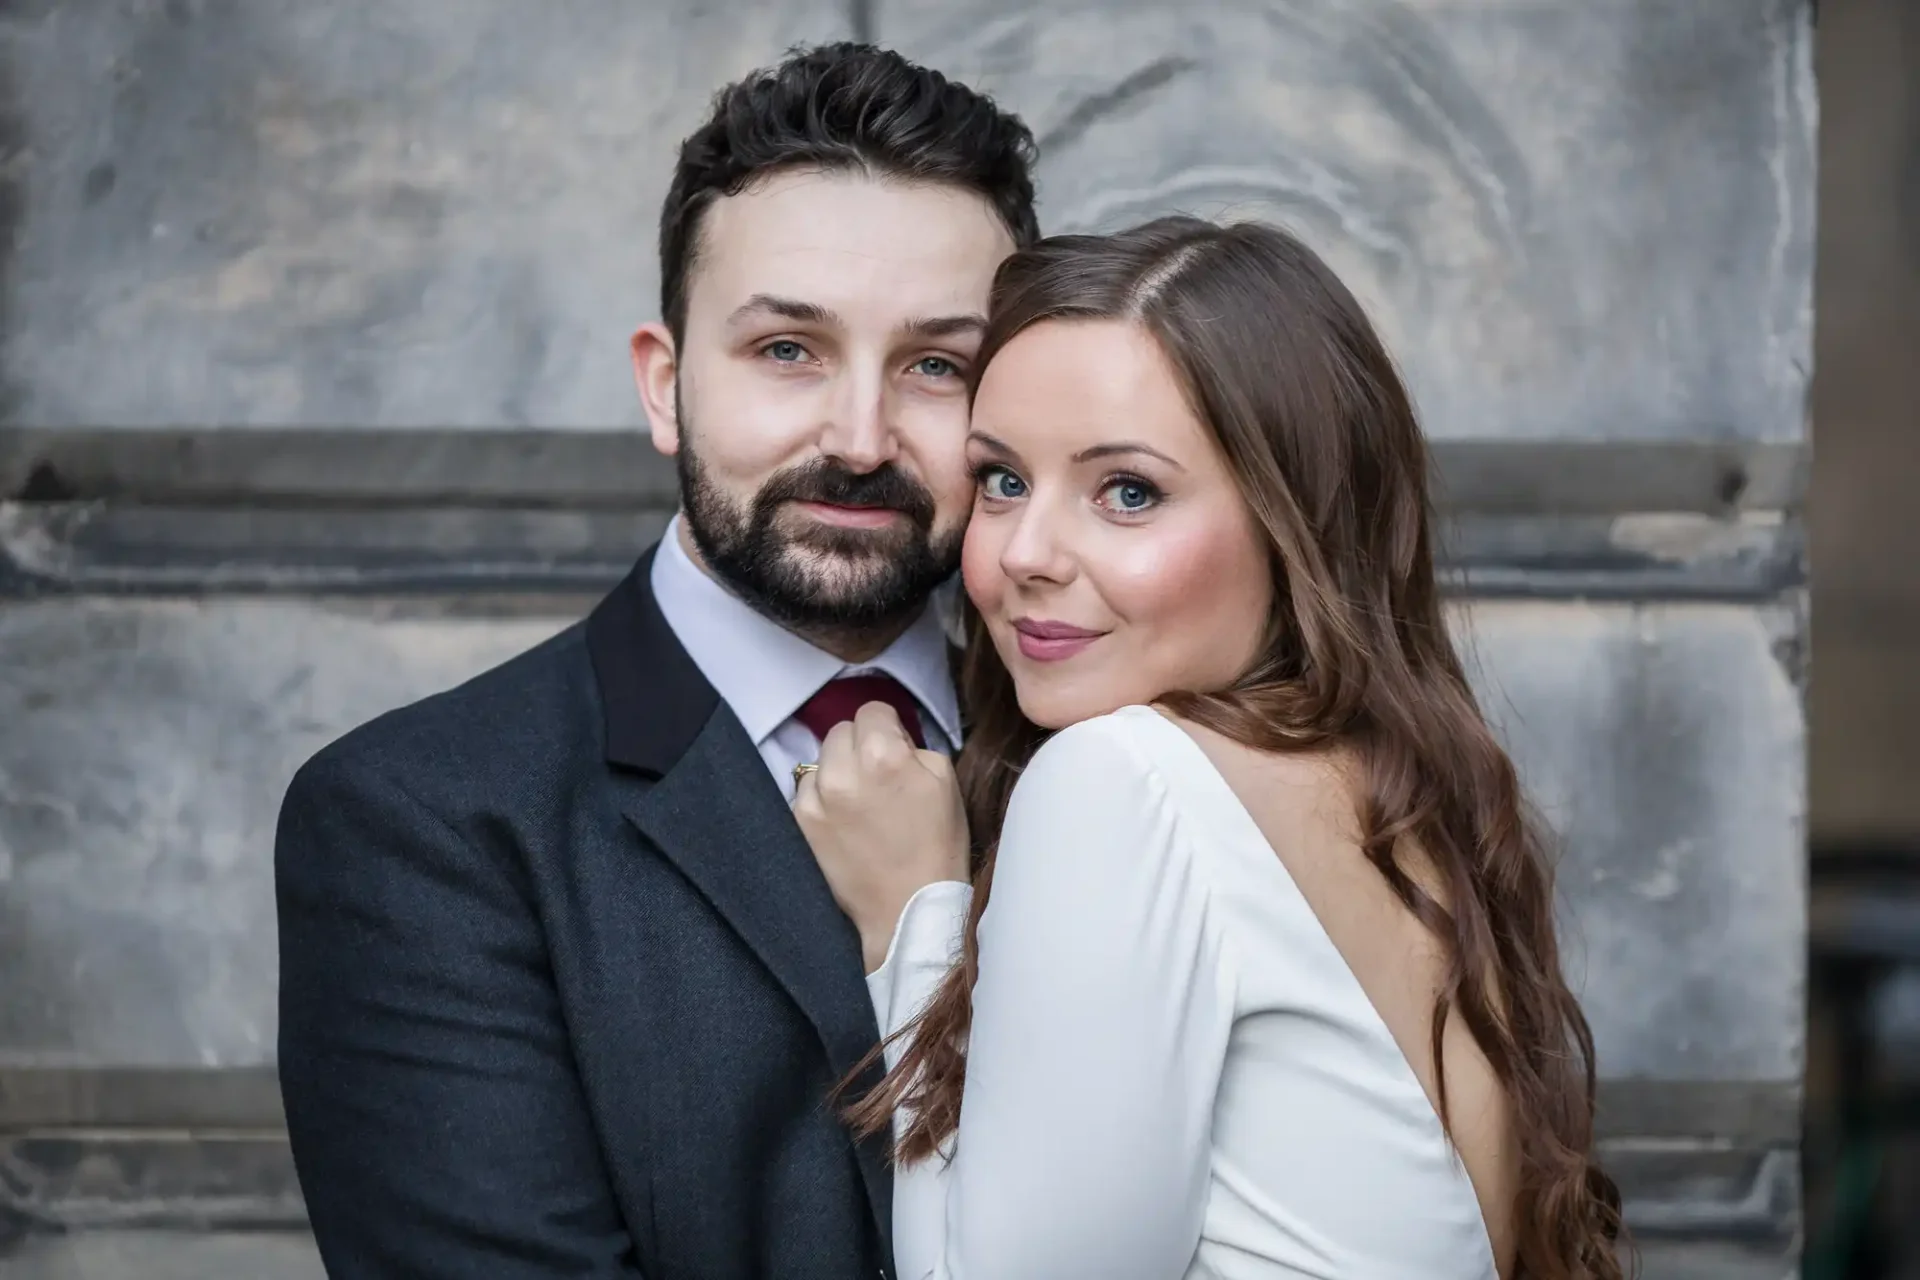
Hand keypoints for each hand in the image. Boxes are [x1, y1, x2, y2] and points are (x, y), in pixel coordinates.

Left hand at [792, 701, 969, 972]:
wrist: (908, 909)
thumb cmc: (938, 846)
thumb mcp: (944, 780)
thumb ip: (914, 746)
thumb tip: (892, 737)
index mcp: (885, 754)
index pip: (872, 709)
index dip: (888, 726)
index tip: (895, 746)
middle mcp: (844, 769)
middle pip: (842, 729)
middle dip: (860, 744)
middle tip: (878, 774)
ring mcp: (817, 796)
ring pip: (821, 756)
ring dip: (839, 768)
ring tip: (859, 798)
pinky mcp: (802, 821)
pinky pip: (806, 787)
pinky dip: (822, 795)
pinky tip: (843, 817)